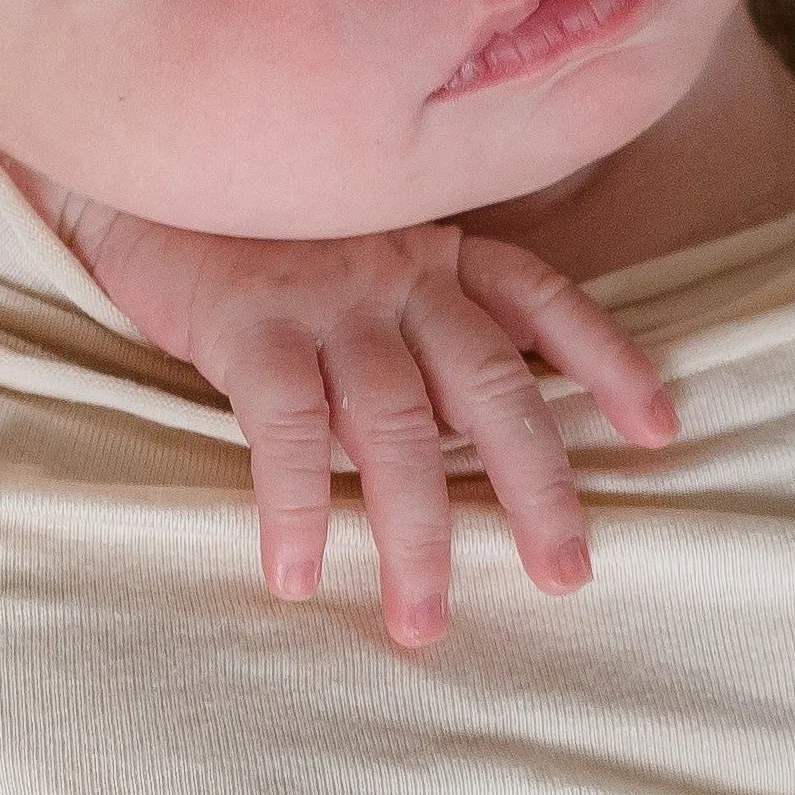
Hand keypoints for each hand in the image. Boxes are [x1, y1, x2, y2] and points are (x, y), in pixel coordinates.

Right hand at [0, 163, 678, 648]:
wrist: (136, 171)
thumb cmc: (250, 231)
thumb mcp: (355, 250)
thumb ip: (414, 315)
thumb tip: (464, 423)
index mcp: (433, 248)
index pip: (542, 299)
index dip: (606, 362)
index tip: (658, 431)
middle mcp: (397, 271)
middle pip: (491, 384)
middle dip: (537, 485)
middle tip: (565, 574)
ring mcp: (326, 298)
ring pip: (398, 427)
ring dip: (416, 534)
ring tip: (421, 623)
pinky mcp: (249, 324)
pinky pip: (287, 428)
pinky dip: (296, 507)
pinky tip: (297, 577)